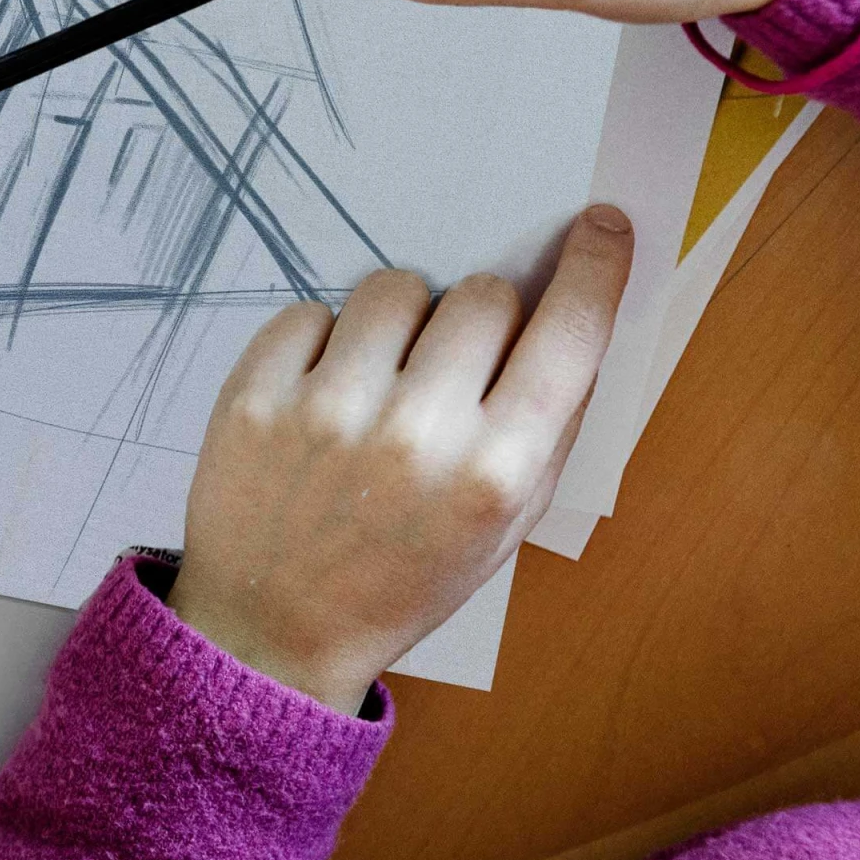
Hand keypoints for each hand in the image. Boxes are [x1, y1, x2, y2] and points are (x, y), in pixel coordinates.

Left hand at [169, 207, 633, 712]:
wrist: (273, 634)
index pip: (569, 336)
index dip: (594, 270)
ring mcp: (332, 409)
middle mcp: (420, 434)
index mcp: (496, 474)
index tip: (601, 225)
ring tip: (381, 382)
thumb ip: (547, 430)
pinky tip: (322, 398)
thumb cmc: (403, 578)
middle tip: (451, 372)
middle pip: (483, 295)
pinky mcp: (259, 394)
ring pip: (397, 286)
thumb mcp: (504, 531)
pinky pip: (315, 308)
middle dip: (478, 323)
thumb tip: (578, 311)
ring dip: (400, 322)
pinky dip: (324, 342)